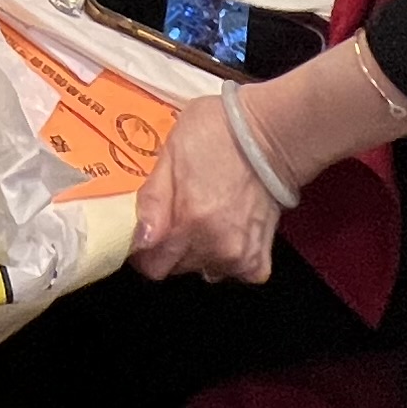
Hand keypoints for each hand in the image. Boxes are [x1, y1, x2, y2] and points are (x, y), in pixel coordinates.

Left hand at [128, 107, 280, 284]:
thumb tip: (140, 240)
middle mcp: (215, 248)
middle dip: (171, 248)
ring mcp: (240, 257)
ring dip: (199, 253)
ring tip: (206, 217)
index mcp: (187, 223)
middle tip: (179, 214)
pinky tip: (229, 231)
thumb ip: (152, 201)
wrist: (267, 134)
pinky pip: (237, 273)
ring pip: (204, 270)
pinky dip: (230, 259)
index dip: (144, 250)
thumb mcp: (170, 154)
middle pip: (177, 268)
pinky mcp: (260, 258)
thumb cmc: (215, 135)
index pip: (153, 265)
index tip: (147, 231)